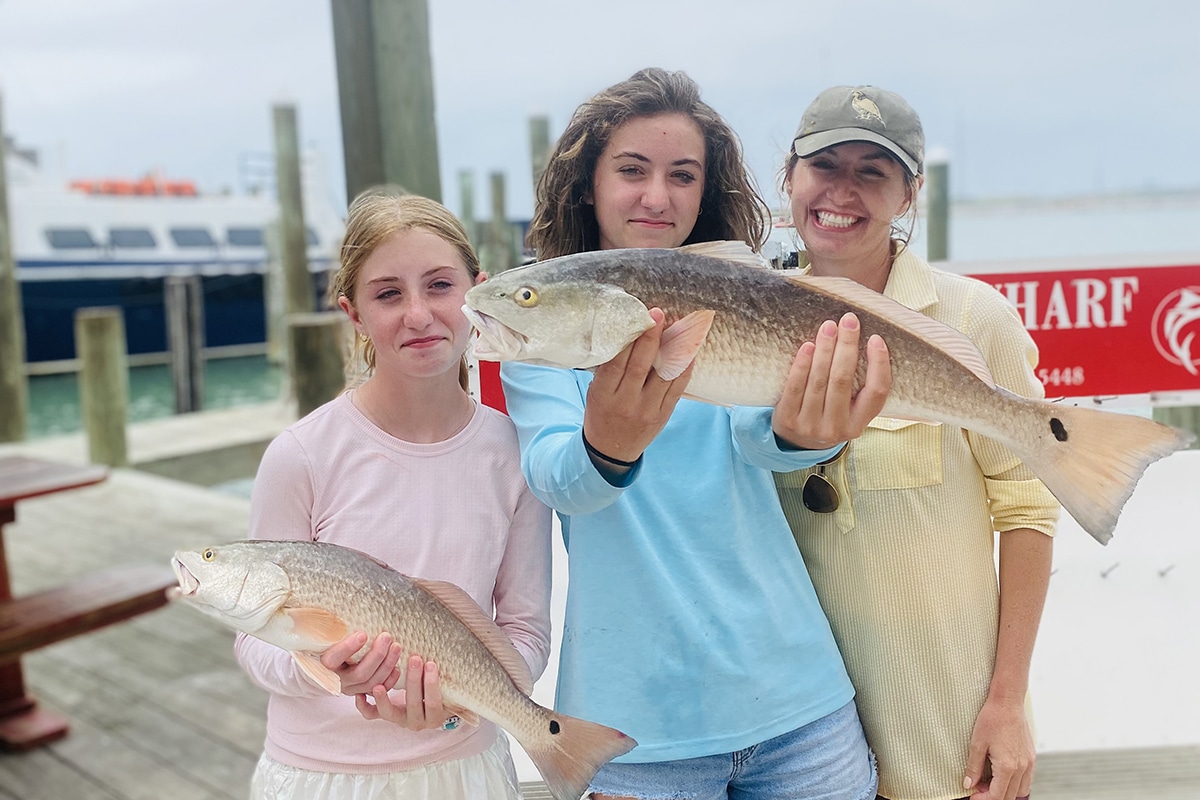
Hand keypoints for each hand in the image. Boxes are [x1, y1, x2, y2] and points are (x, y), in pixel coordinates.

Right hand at [321, 631, 402, 695]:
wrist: (325, 667)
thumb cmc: (328, 646)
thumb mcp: (327, 637)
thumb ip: (334, 628)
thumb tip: (343, 604)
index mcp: (326, 665)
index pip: (334, 659)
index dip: (348, 648)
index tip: (363, 634)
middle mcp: (339, 680)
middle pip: (360, 673)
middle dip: (377, 655)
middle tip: (387, 636)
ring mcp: (352, 688)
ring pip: (371, 683)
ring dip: (387, 665)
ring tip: (396, 646)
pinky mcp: (362, 692)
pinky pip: (378, 691)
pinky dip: (390, 681)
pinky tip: (398, 668)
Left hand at [354, 655, 451, 731]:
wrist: (428, 704)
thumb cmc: (440, 690)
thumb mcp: (447, 688)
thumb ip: (445, 677)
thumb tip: (448, 650)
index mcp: (434, 717)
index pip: (433, 703)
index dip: (432, 684)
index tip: (431, 663)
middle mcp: (417, 722)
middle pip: (413, 704)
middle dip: (414, 680)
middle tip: (414, 659)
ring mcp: (399, 720)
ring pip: (389, 712)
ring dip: (384, 697)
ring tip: (379, 683)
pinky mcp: (384, 715)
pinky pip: (371, 714)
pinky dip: (364, 706)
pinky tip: (360, 694)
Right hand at [583, 307, 694, 462]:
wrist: (611, 450)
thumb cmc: (601, 413)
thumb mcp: (596, 391)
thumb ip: (609, 368)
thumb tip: (627, 334)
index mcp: (604, 394)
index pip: (617, 361)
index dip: (629, 338)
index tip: (638, 317)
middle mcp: (625, 402)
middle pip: (640, 365)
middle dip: (651, 337)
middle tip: (659, 314)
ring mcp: (647, 410)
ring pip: (663, 375)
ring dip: (673, 348)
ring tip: (680, 326)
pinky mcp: (663, 415)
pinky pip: (677, 388)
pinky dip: (685, 368)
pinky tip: (690, 351)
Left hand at [772, 312, 889, 449]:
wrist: (794, 443)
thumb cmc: (828, 416)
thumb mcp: (849, 412)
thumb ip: (858, 388)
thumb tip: (864, 341)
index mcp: (858, 424)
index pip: (877, 393)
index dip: (879, 365)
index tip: (876, 338)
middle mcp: (837, 428)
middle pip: (843, 381)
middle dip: (847, 347)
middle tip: (849, 320)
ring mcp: (811, 426)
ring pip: (819, 382)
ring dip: (825, 350)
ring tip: (829, 327)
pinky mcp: (788, 419)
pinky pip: (795, 387)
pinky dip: (802, 365)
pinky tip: (808, 346)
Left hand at [963, 695, 1034, 799]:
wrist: (1007, 702)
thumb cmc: (991, 719)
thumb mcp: (977, 743)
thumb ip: (973, 767)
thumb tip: (968, 784)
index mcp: (1007, 766)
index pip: (997, 796)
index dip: (983, 799)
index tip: (972, 796)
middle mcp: (1022, 767)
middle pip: (1010, 796)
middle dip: (993, 796)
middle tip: (978, 787)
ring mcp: (1029, 762)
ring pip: (1021, 790)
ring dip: (1006, 791)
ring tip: (989, 780)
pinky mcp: (1031, 757)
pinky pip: (1026, 779)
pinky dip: (1015, 782)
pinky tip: (1001, 773)